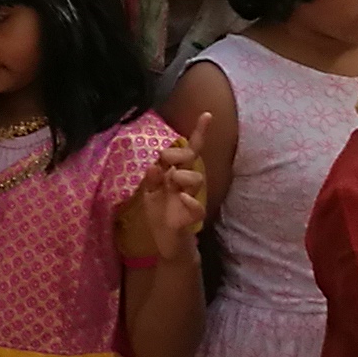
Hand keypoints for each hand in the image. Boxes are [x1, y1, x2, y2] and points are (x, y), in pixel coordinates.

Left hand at [114, 130, 208, 263]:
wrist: (166, 242)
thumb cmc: (160, 214)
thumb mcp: (150, 193)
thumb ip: (152, 178)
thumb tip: (154, 164)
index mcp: (177, 174)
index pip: (190, 150)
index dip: (199, 133)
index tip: (207, 114)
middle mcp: (187, 183)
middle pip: (191, 159)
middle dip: (179, 154)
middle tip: (165, 162)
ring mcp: (192, 198)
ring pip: (196, 178)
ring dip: (182, 176)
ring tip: (171, 183)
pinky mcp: (192, 217)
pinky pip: (197, 205)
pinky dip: (190, 201)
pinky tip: (181, 198)